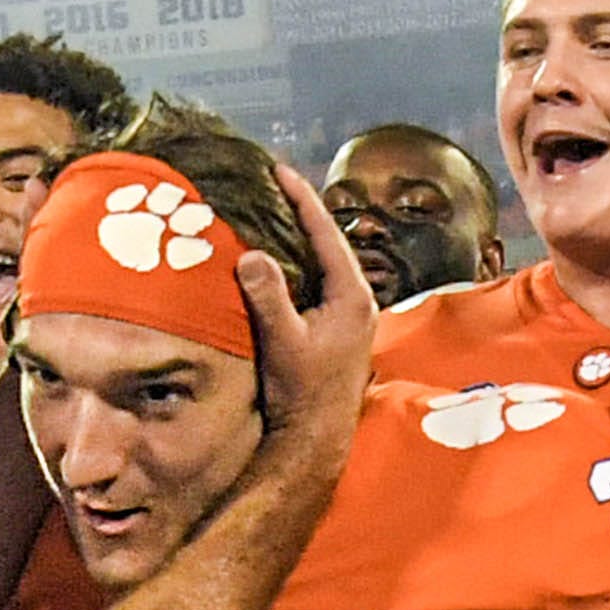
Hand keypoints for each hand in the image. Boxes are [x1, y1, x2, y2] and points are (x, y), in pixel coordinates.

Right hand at [234, 165, 375, 495]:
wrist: (316, 439)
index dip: (301, 198)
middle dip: (300, 211)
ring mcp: (349, 316)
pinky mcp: (337, 329)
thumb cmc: (302, 394)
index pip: (326, 233)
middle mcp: (357, 301)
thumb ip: (269, 297)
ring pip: (323, 262)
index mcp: (351, 297)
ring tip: (271, 211)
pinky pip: (316, 282)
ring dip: (298, 237)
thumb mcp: (282, 343)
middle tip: (272, 183)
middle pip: (328, 242)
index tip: (279, 170)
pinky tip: (275, 258)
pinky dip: (297, 264)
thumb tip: (252, 254)